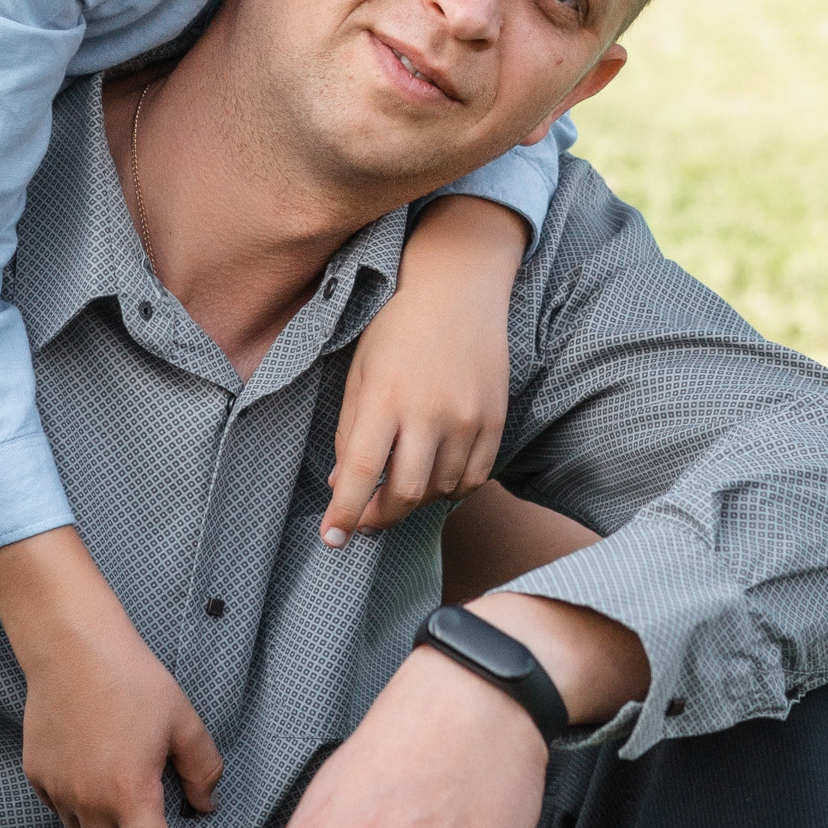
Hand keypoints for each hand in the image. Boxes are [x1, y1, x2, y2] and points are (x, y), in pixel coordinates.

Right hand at [0, 527, 220, 827]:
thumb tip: (205, 805)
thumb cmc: (132, 679)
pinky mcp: (36, 775)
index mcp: (131, 794)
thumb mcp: (183, 721)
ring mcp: (58, 791)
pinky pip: (58, 811)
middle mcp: (89, 802)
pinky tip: (91, 777)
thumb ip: (202, 769)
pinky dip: (76, 809)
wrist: (71, 648)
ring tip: (118, 803)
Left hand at [325, 194, 522, 541]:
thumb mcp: (360, 373)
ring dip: (413, 500)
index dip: (344, 514)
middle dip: (377, 518)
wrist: (457, 289)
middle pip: (403, 495)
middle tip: (363, 520)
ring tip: (397, 486)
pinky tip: (434, 476)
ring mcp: (468, 419)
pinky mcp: (495, 421)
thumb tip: (341, 484)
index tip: (332, 538)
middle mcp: (429, 414)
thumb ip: (350, 431)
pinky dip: (450, 488)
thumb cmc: (396, 327)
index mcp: (385, 398)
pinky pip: (473, 479)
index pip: (360, 474)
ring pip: (439, 491)